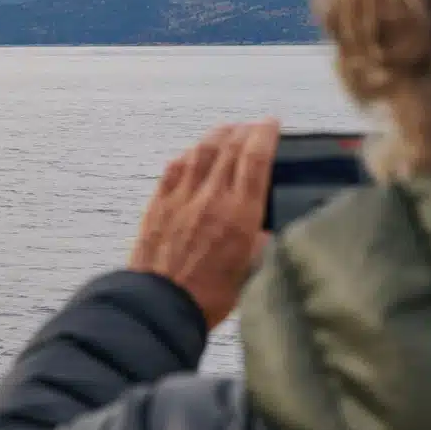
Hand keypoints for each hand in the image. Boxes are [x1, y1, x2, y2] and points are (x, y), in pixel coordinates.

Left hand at [129, 118, 278, 329]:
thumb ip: (259, 243)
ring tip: (227, 132)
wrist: (160, 306)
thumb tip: (263, 230)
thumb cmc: (209, 297)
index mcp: (240, 214)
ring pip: (200, 151)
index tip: (272, 123)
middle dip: (244, 131)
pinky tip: (193, 155)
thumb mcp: (250, 272)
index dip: (265, 135)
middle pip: (229, 147)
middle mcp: (211, 198)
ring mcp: (181, 197)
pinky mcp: (158, 204)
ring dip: (216, 136)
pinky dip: (188, 155)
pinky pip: (174, 168)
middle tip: (253, 127)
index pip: (255, 159)